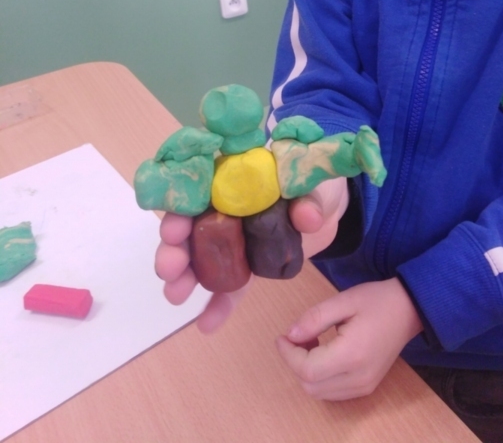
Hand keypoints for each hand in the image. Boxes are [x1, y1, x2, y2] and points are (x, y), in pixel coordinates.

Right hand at [154, 177, 347, 332]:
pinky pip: (229, 288)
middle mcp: (224, 210)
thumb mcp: (313, 183)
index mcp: (232, 181)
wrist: (330, 209)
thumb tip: (307, 216)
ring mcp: (233, 242)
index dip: (180, 209)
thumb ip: (309, 197)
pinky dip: (217, 305)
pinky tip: (206, 325)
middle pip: (190, 228)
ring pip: (200, 259)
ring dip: (184, 277)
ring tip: (175, 295)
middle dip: (173, 248)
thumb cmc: (314, 183)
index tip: (174, 229)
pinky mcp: (247, 268)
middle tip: (169, 267)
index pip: (197, 191)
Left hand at [276, 278, 422, 400]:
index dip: (288, 355)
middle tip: (297, 335)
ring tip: (311, 342)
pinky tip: (323, 354)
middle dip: (295, 362)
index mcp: (353, 354)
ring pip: (319, 393)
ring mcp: (364, 386)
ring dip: (306, 371)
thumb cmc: (376, 300)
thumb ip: (314, 318)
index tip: (282, 336)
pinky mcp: (366, 387)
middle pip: (310, 386)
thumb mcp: (343, 300)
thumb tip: (289, 335)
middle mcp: (359, 377)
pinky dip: (319, 377)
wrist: (409, 309)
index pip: (308, 370)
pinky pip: (332, 392)